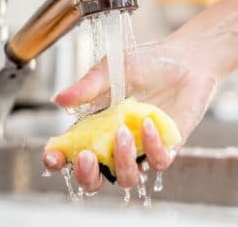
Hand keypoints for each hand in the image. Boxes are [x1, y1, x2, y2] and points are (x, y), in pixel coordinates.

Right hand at [42, 42, 217, 191]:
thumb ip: (87, 86)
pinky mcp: (168, 147)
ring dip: (121, 162)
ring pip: (127, 178)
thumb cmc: (147, 63)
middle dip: (87, 176)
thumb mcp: (111, 70)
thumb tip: (58, 100)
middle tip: (86, 157)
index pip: (73, 151)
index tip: (52, 157)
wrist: (185, 60)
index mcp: (98, 126)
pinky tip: (149, 123)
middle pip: (96, 178)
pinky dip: (152, 147)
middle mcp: (118, 143)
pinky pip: (157, 161)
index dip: (59, 160)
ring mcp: (142, 148)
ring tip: (122, 132)